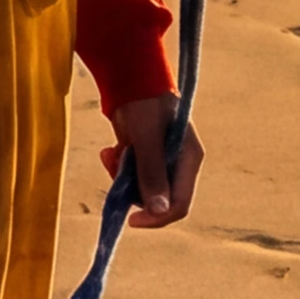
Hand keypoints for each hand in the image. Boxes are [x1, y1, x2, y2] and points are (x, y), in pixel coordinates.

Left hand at [109, 96, 200, 227]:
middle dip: (133, 190)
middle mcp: (178, 165)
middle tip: (116, 168)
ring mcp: (161, 162)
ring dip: (122, 177)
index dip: (157, 217)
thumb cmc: (144, 102)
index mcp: (189, 160)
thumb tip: (158, 210)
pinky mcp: (145, 158)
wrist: (130, 78)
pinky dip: (118, 168)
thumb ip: (152, 172)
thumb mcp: (147, 137)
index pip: (179, 204)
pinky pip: (131, 177)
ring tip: (111, 153)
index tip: (131, 219)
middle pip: (158, 199)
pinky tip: (110, 149)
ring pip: (141, 189)